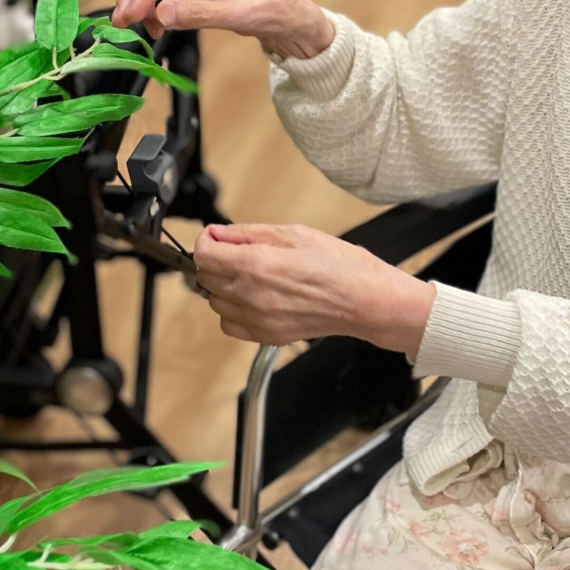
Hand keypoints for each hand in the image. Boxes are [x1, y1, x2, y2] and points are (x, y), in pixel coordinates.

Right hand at [114, 0, 334, 60]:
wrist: (291, 21)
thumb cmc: (276, 9)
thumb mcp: (239, 14)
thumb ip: (199, 14)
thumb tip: (161, 14)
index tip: (131, 11)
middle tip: (122, 19)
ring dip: (143, 1)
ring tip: (137, 27)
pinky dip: (155, 8)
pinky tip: (154, 26)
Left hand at [193, 223, 434, 354]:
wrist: (365, 301)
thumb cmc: (339, 265)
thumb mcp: (294, 234)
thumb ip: (250, 233)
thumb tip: (219, 233)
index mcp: (258, 264)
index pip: (204, 254)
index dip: (206, 241)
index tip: (215, 237)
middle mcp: (252, 294)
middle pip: (205, 277)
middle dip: (215, 260)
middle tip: (236, 252)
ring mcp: (257, 319)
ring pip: (215, 301)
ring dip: (223, 286)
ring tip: (250, 276)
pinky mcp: (266, 336)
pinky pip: (229, 323)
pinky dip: (233, 310)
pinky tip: (253, 298)